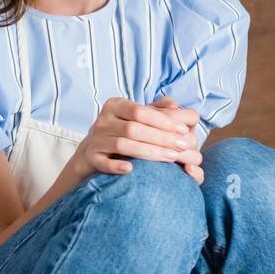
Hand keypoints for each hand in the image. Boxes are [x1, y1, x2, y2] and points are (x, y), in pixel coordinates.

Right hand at [71, 95, 202, 180]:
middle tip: (183, 147)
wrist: (94, 150)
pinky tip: (131, 169)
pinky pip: (102, 162)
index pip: (140, 111)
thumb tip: (174, 104)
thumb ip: (157, 110)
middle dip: (161, 138)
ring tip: (171, 158)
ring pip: (121, 144)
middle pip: (133, 128)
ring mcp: (95, 140)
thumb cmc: (123, 132)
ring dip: (148, 152)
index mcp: (115, 106)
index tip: (184, 130)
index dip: (163, 120)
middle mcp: (103, 121)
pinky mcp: (91, 158)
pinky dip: (115, 165)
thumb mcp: (137, 117)